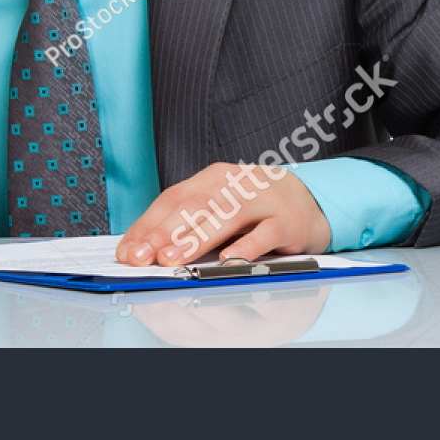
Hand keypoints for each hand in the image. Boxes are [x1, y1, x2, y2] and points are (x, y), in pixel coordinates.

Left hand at [115, 162, 330, 265]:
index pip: (173, 199)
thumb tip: (149, 249)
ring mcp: (263, 200)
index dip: (147, 224)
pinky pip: (266, 233)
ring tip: (173, 260)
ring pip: (226, 215)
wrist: (311, 199)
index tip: (128, 250)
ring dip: (196, 239)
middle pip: (194, 205)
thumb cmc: (256, 207)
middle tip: (142, 257)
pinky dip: (247, 246)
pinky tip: (229, 260)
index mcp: (211, 179)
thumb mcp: (221, 205)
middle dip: (164, 233)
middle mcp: (234, 184)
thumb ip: (191, 222)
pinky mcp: (288, 220)